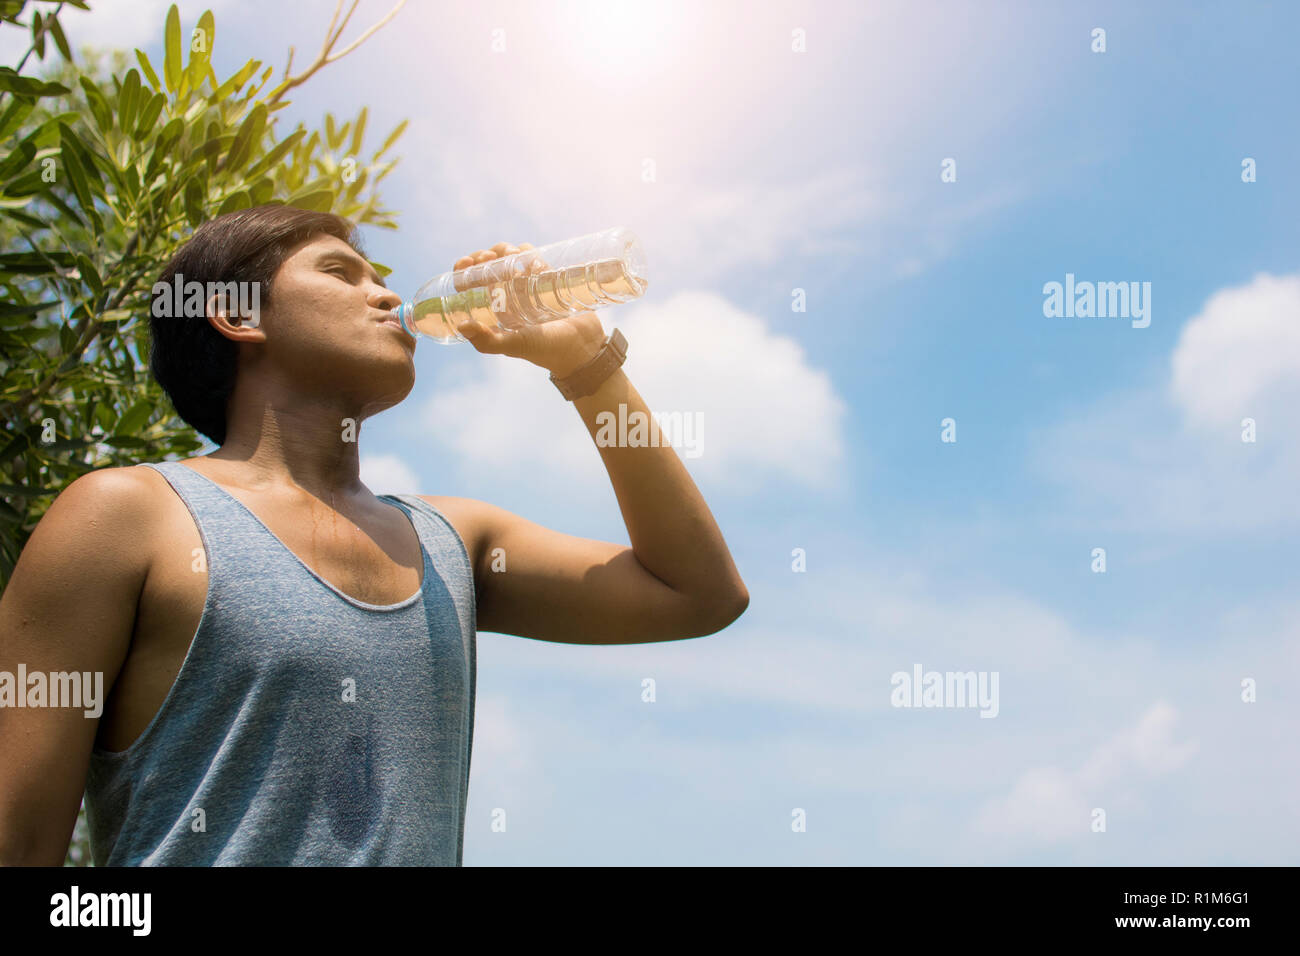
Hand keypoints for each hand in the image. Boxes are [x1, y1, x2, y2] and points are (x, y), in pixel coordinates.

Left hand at [451, 241, 606, 377]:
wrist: (583, 347)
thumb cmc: (546, 349)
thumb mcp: (514, 345)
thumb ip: (488, 341)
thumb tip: (462, 325)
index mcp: (494, 308)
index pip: (471, 282)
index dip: (465, 269)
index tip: (468, 263)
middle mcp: (508, 294)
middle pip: (490, 265)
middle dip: (486, 255)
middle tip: (490, 257)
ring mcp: (528, 284)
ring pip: (511, 257)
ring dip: (506, 250)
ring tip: (512, 255)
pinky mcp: (547, 277)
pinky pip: (534, 257)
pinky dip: (529, 252)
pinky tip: (530, 258)